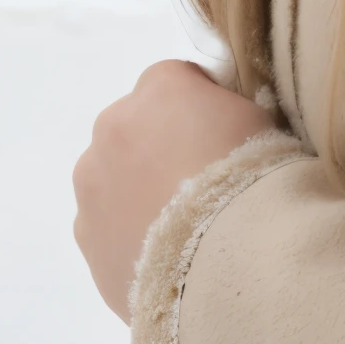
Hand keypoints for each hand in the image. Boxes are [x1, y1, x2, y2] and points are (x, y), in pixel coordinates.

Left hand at [73, 59, 278, 323]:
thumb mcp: (259, 120)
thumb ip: (225, 109)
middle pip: (135, 126)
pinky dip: (128, 231)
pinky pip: (106, 223)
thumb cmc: (252, 180)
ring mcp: (92, 183)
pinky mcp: (85, 235)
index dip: (202, 108)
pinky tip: (165, 252)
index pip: (177, 81)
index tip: (225, 136)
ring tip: (181, 225)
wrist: (226, 262)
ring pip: (113, 175)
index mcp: (160, 87)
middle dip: (160, 146)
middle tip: (200, 184)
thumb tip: (214, 124)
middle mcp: (113, 125)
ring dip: (137, 189)